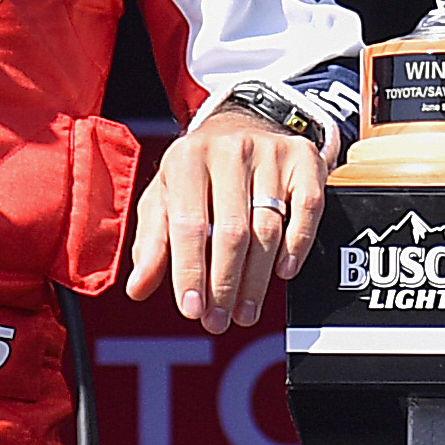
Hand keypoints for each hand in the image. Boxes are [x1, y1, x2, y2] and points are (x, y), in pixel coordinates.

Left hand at [124, 107, 325, 333]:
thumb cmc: (197, 173)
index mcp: (187, 158)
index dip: (190, 271)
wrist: (240, 124)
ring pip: (268, 227)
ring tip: (245, 311)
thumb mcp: (164, 199)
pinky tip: (284, 272)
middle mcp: (230, 150)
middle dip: (224, 285)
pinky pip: (307, 208)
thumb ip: (151, 243)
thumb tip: (138, 287)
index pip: (188, 224)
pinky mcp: (304, 159)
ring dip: (256, 279)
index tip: (193, 310)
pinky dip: (297, 245)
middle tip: (220, 320)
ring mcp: (270, 152)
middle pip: (231, 231)